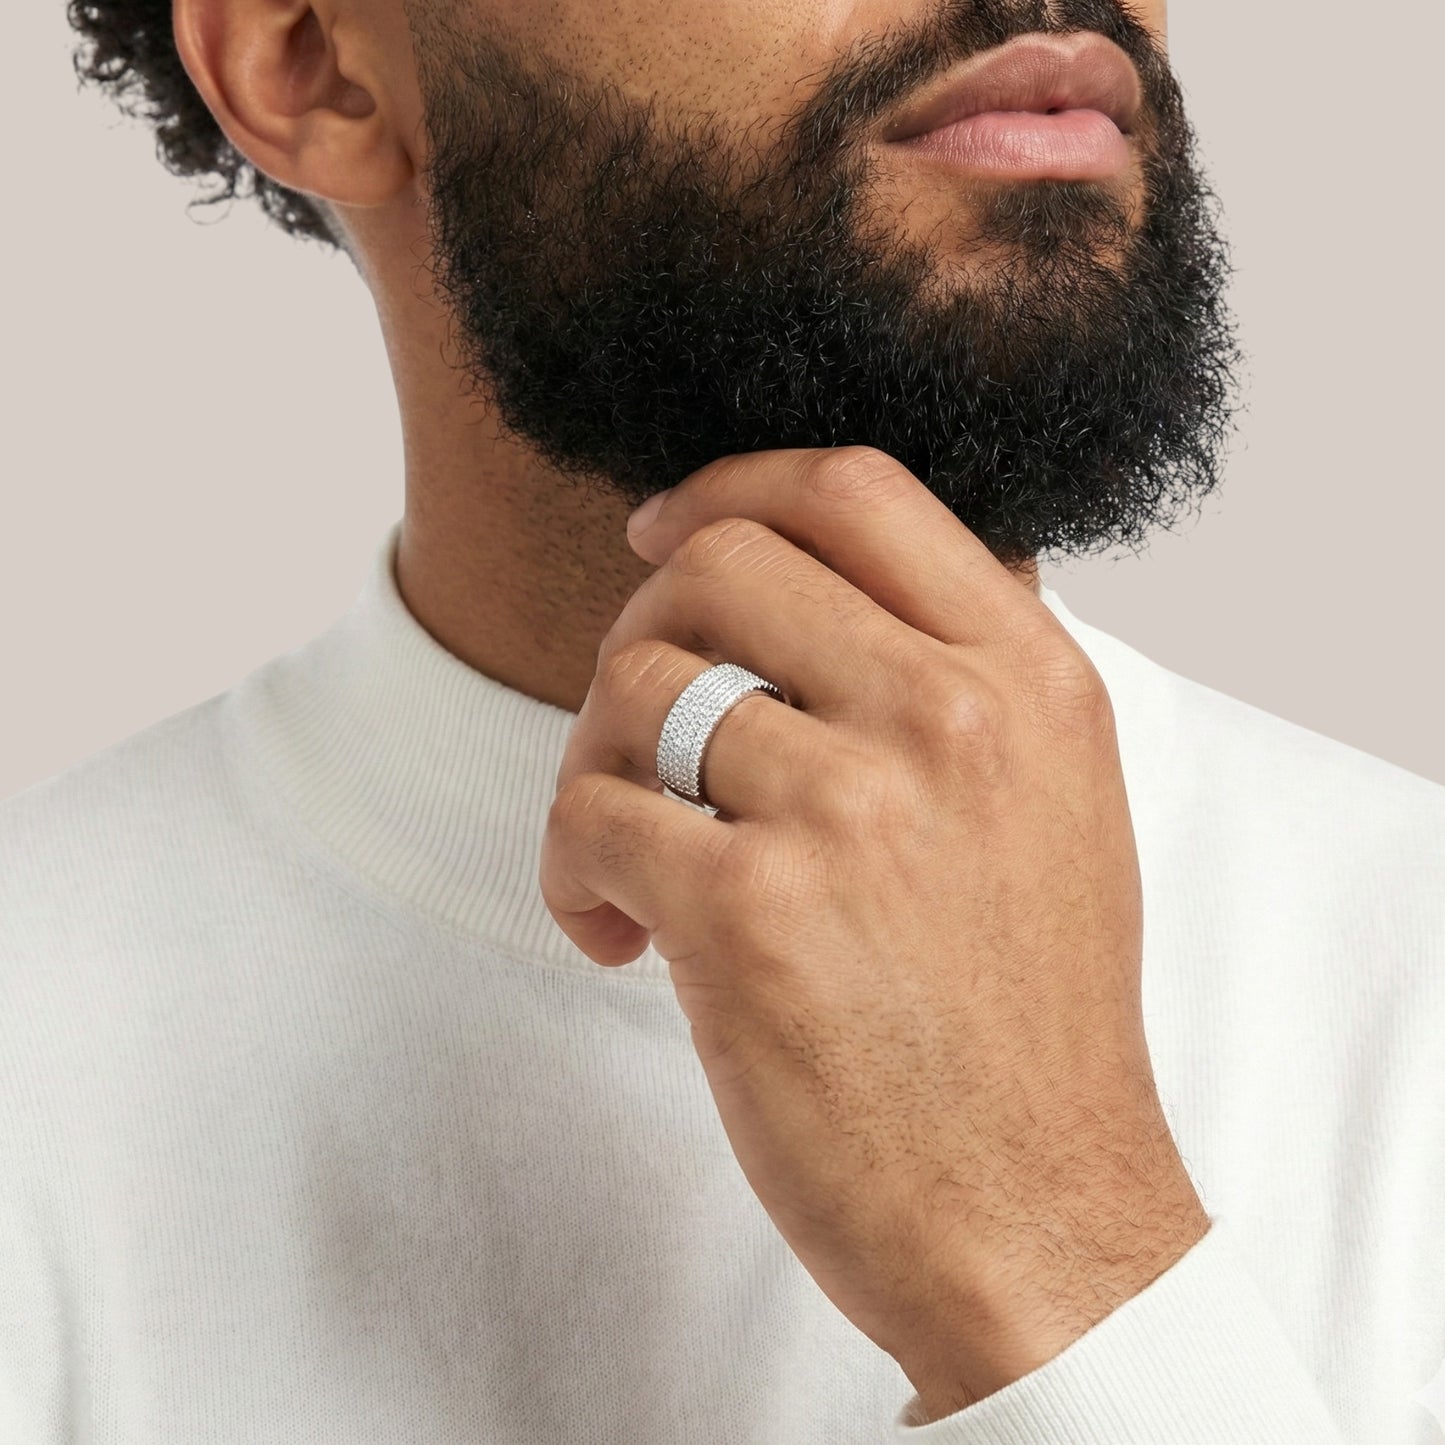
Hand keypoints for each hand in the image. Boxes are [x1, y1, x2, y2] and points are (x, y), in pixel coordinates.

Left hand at [540, 446, 1207, 1420]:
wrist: (1039, 1222)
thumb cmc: (1025, 1022)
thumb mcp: (1052, 805)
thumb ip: (954, 676)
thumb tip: (806, 582)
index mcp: (1030, 677)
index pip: (851, 490)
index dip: (731, 487)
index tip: (666, 533)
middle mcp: (948, 719)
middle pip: (716, 567)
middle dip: (642, 633)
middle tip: (640, 737)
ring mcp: (849, 809)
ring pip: (634, 688)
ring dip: (597, 768)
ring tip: (630, 868)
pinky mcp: (750, 914)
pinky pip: (589, 813)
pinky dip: (572, 871)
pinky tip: (617, 940)